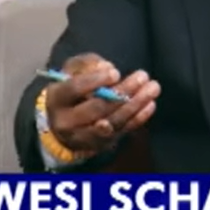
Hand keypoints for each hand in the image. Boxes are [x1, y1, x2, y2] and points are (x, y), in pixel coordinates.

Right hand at [44, 53, 160, 154]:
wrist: (62, 125)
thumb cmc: (71, 90)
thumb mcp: (72, 70)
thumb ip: (87, 64)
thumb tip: (106, 66)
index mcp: (57, 99)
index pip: (74, 89)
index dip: (95, 80)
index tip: (115, 72)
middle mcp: (67, 122)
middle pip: (97, 108)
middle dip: (122, 92)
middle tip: (142, 76)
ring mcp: (84, 137)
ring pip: (112, 122)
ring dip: (135, 104)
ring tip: (153, 88)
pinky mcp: (101, 145)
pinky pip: (122, 132)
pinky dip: (138, 118)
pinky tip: (150, 104)